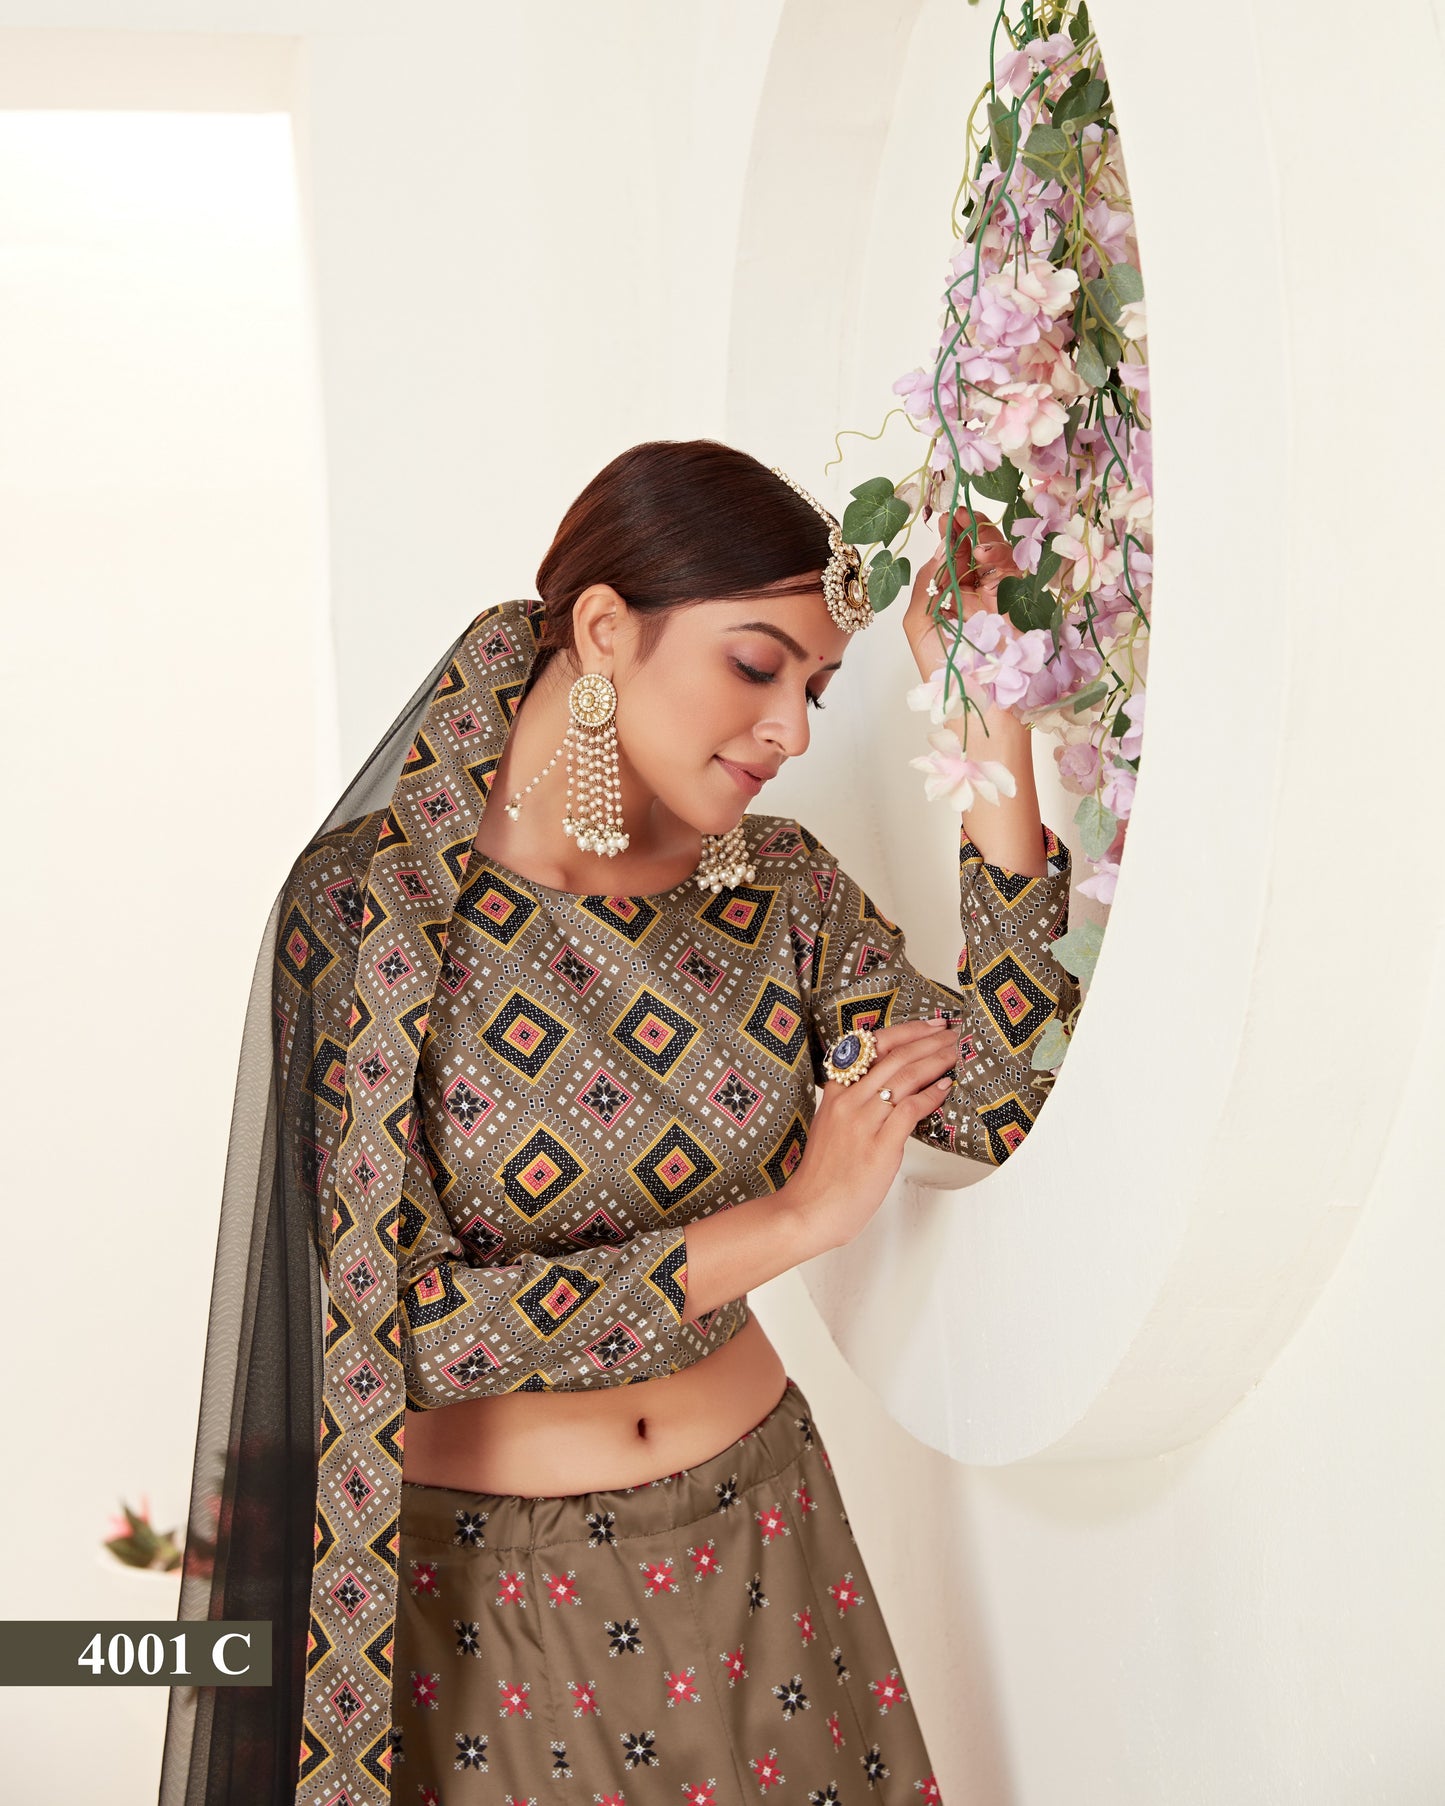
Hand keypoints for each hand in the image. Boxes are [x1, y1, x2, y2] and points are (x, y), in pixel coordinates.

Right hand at [785, 1019, 959, 1255]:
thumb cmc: (824, 1176)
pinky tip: (945, 1088)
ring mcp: (863, 1122)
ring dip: (937, 1061)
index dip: (907, 1031)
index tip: (931, 1025)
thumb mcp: (834, 1128)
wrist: (810, 1210)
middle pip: (895, 1056)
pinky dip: (931, 1095)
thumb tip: (897, 1094)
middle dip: (930, 1041)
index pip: (872, 1046)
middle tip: (955, 1034)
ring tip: (958, 1053)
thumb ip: (859, 1106)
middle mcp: (849, 1101)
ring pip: (906, 1076)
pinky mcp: (879, 1145)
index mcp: (836, 1092)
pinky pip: (910, 1109)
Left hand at [901, 506, 1015, 681]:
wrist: (981, 704)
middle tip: (960, 515)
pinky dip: (1000, 556)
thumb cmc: (946, 673)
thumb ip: (925, 586)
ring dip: (985, 538)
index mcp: (951, 600)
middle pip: (977, 550)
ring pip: (999, 554)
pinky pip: (1014, 569)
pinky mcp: (1021, 601)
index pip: (954, 560)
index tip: (945, 520)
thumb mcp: (920, 625)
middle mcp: (976, 596)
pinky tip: (984, 555)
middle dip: (969, 529)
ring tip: (971, 539)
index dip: (951, 538)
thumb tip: (939, 553)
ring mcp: (1000, 597)